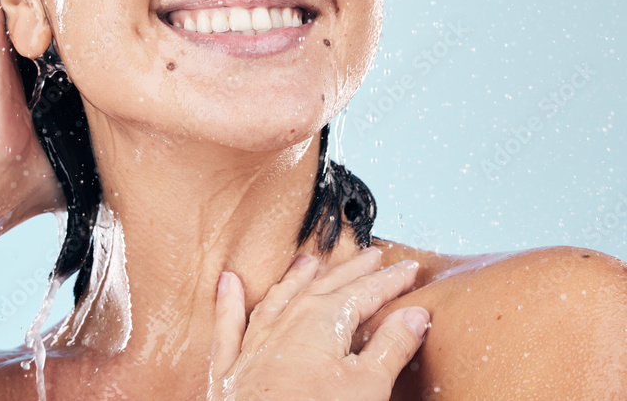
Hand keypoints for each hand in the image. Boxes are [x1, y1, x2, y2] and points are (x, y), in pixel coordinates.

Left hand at [208, 248, 428, 400]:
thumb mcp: (369, 386)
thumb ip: (391, 346)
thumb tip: (414, 314)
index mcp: (322, 320)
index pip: (364, 293)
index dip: (389, 281)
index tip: (410, 268)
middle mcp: (286, 322)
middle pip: (325, 287)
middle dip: (352, 272)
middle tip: (373, 256)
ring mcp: (254, 343)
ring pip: (279, 298)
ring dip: (296, 278)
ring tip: (310, 260)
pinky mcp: (230, 368)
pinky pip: (228, 326)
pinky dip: (228, 302)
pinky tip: (228, 281)